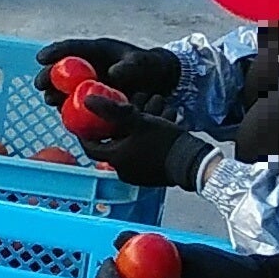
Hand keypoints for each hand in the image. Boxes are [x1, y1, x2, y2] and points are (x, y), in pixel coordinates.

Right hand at [32, 38, 183, 100]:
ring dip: (55, 93)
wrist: (160, 82)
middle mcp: (89, 66)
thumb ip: (131, 66)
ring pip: (66, 87)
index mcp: (98, 50)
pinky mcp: (93, 98)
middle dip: (48, 76)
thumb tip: (112, 74)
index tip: (41, 58)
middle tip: (40, 85)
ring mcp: (90, 82)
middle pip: (63, 69)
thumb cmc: (151, 67)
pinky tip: (63, 114)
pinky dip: (68, 107)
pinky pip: (76, 102)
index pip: (72, 48)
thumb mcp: (144, 64)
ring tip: (50, 100)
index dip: (55, 51)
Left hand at [71, 87, 219, 192]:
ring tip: (144, 115)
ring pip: (129, 147)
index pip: (90, 146)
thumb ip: (111, 111)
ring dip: (133, 131)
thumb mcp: (137, 121)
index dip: (86, 133)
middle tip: (120, 113)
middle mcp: (122, 170)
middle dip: (116, 126)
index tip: (86, 121)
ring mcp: (137, 175)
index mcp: (115, 158)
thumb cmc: (164, 142)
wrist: (192, 162)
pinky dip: (144, 141)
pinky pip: (141, 155)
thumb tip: (88, 101)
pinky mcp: (150, 176)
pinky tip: (155, 129)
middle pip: (112, 144)